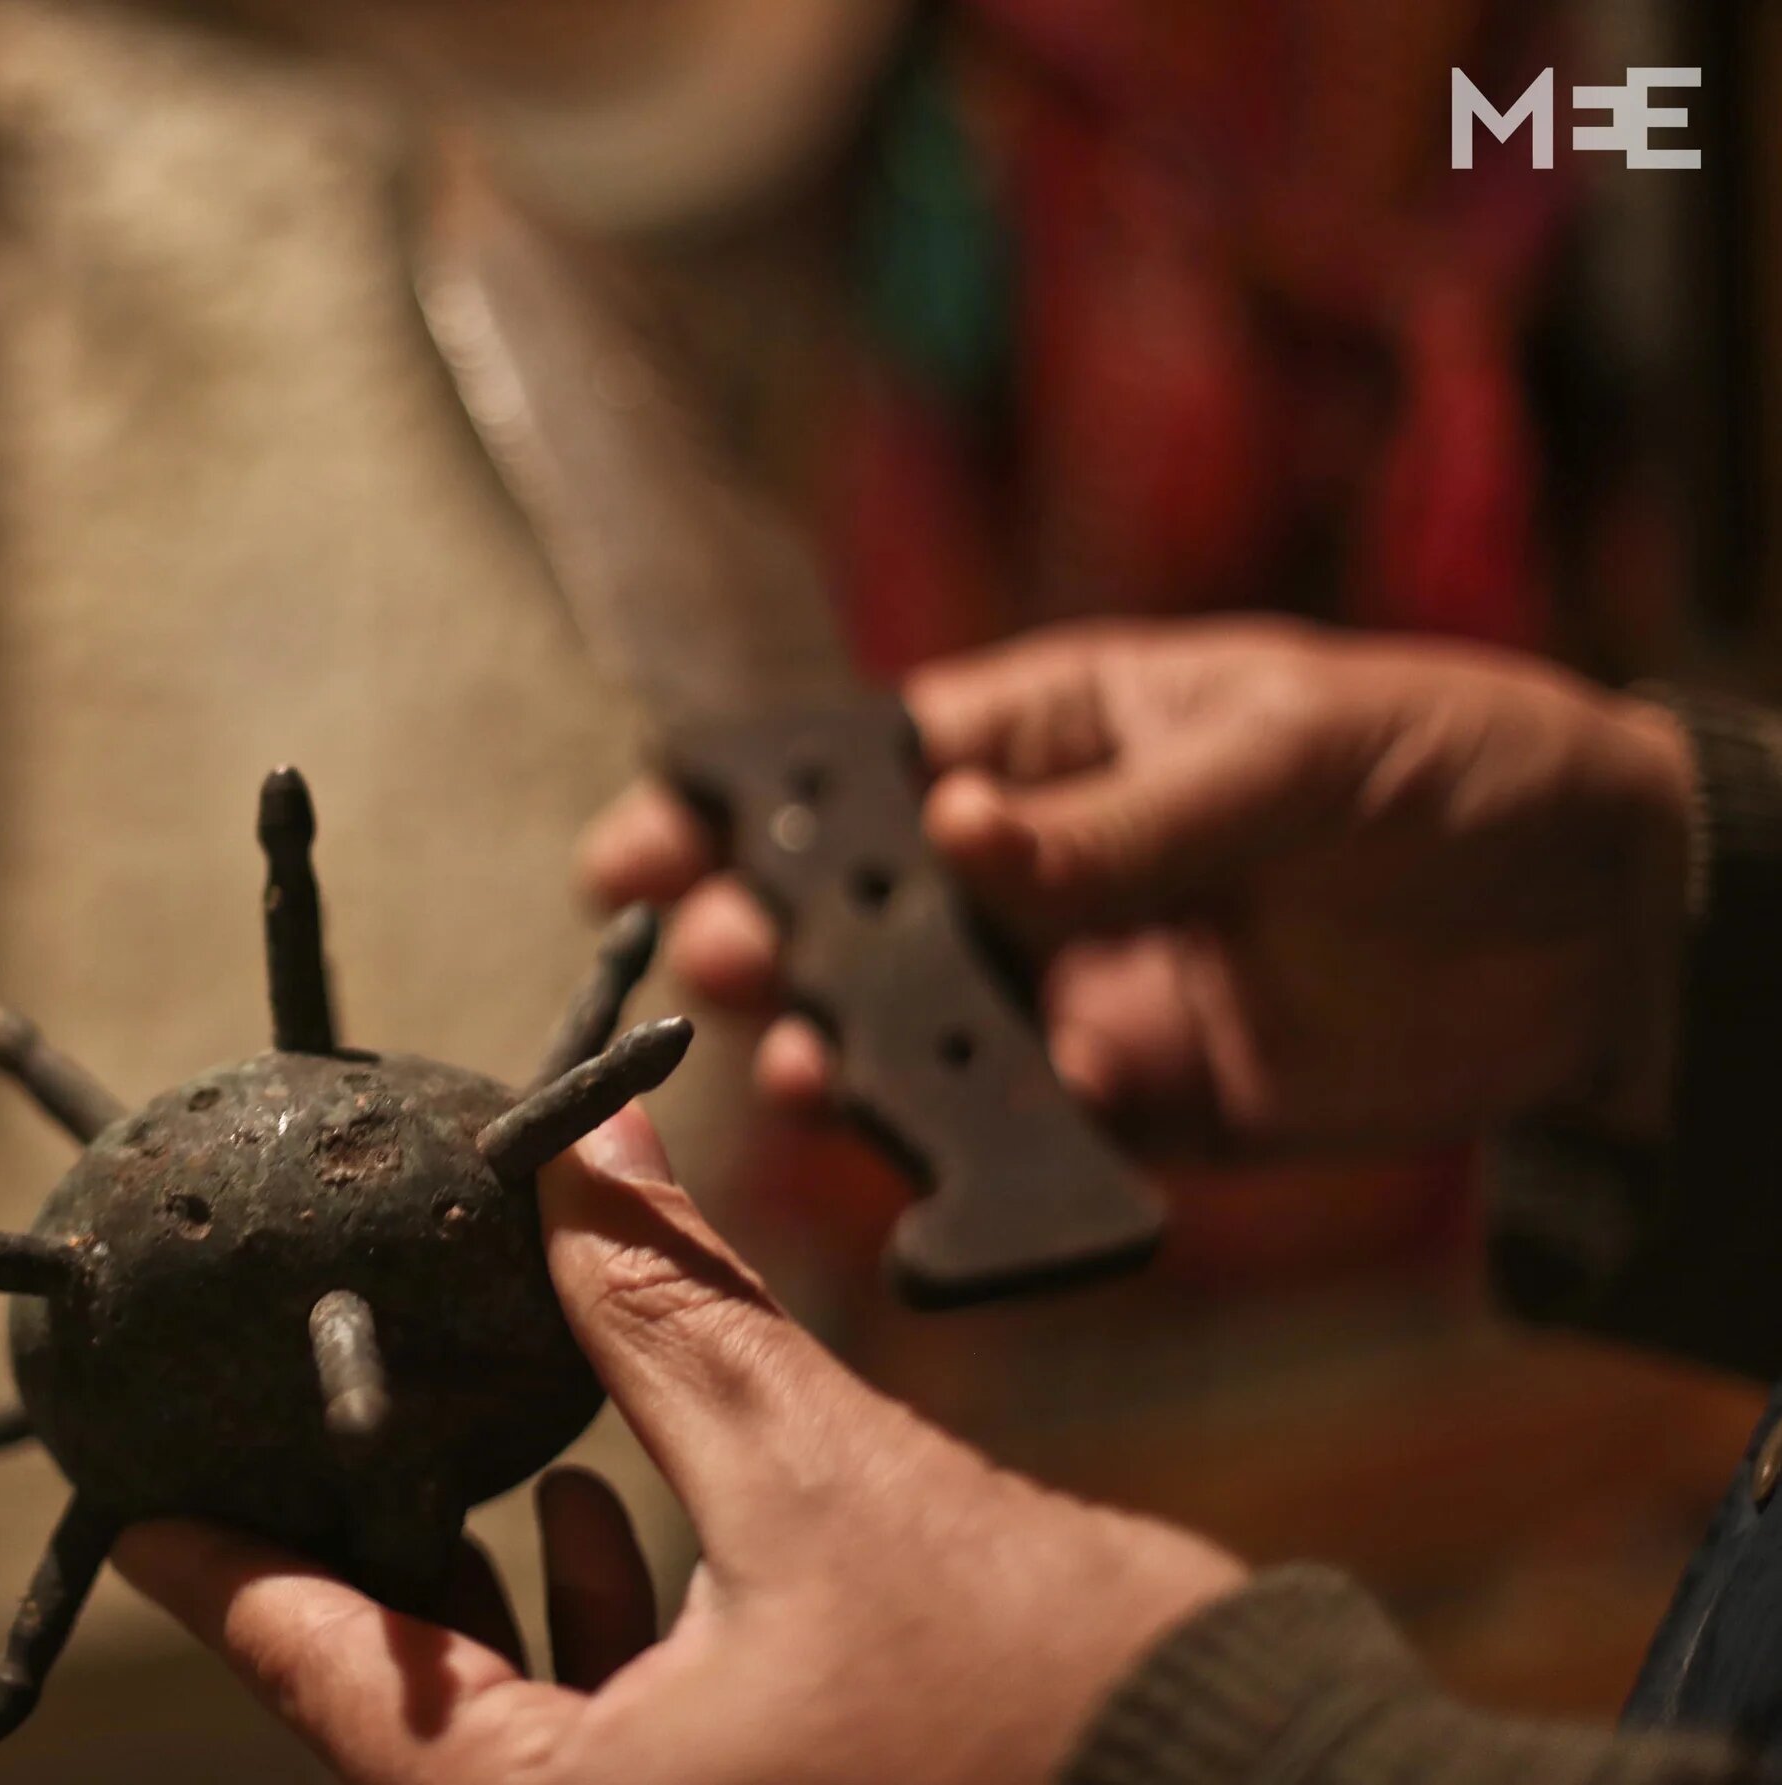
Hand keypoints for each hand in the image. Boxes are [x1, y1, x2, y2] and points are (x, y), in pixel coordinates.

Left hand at [114, 1110, 1241, 1784]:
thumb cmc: (1050, 1688)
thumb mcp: (818, 1471)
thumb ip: (669, 1309)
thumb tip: (577, 1158)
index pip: (342, 1684)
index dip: (233, 1578)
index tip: (142, 1507)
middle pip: (421, 1714)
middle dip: (371, 1569)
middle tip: (305, 1441)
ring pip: (523, 1732)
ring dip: (493, 1592)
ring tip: (469, 1451)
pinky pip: (618, 1747)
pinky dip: (595, 1636)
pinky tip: (603, 1516)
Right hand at [581, 619, 1694, 1152]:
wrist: (1613, 929)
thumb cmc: (1453, 768)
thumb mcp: (1295, 749)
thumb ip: (1125, 816)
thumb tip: (959, 837)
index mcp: (1056, 736)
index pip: (865, 763)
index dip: (743, 802)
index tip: (642, 842)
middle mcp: (1042, 866)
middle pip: (861, 906)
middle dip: (765, 930)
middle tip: (716, 958)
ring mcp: (1080, 986)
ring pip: (918, 1028)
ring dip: (844, 1046)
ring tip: (801, 1062)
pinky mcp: (1138, 1102)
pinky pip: (1021, 1128)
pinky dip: (960, 1146)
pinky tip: (913, 1146)